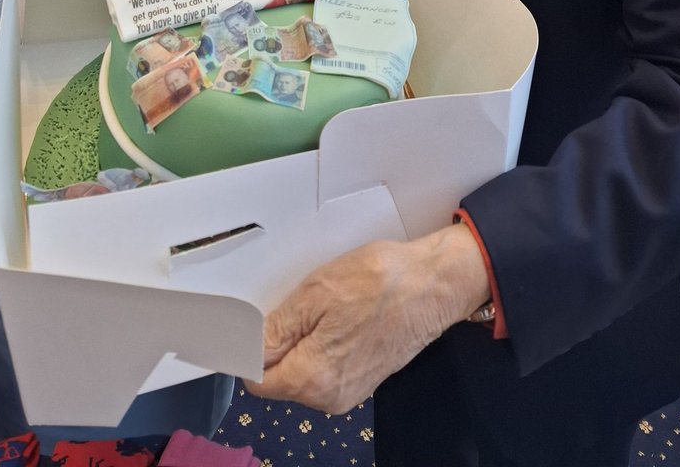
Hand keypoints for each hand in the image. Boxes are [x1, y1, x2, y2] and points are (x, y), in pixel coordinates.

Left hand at [245, 224, 488, 413]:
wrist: (435, 285)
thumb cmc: (381, 282)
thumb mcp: (317, 292)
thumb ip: (277, 328)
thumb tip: (244, 350)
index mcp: (312, 379)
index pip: (256, 379)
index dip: (248, 349)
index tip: (252, 321)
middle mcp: (328, 397)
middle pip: (278, 377)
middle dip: (278, 342)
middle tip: (296, 302)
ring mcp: (348, 392)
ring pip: (301, 370)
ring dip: (301, 340)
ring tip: (323, 304)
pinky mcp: (363, 380)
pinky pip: (325, 366)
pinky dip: (321, 343)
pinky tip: (338, 314)